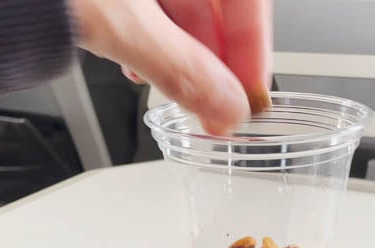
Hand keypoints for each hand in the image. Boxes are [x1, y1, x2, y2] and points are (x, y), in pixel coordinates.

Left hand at [71, 0, 271, 134]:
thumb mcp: (119, 22)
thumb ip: (177, 65)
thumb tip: (225, 105)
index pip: (245, 0)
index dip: (255, 48)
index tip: (250, 94)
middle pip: (215, 10)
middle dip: (215, 62)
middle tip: (217, 109)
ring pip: (180, 13)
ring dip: (182, 58)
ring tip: (178, 96)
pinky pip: (147, 12)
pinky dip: (150, 44)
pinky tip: (141, 69)